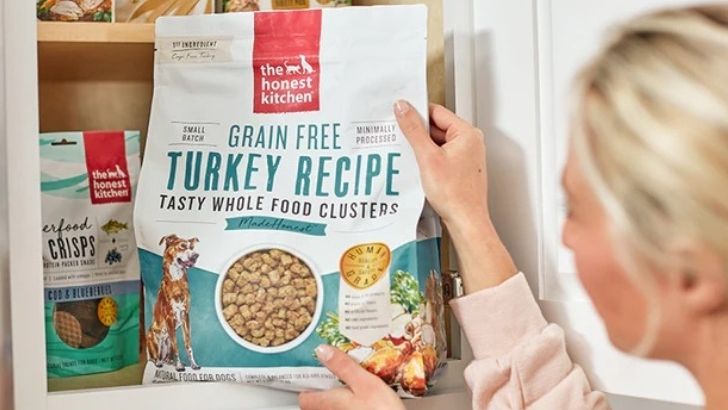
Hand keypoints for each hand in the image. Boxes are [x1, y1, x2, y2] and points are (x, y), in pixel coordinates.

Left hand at [298, 345, 404, 409]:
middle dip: (324, 388)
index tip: (314, 369)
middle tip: (334, 371)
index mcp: (328, 403)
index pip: (304, 398)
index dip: (307, 384)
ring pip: (332, 407)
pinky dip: (351, 403)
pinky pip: (347, 409)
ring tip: (351, 381)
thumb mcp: (365, 382)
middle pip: (317, 403)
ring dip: (339, 395)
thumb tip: (322, 351)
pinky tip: (365, 397)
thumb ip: (343, 367)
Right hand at [394, 101, 488, 228]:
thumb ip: (413, 130)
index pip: (437, 111)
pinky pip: (442, 155)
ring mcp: (467, 156)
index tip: (401, 115)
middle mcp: (470, 142)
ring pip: (438, 143)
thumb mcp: (427, 157)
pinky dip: (430, 159)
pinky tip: (421, 169)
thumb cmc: (454, 194)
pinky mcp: (461, 168)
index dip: (417, 113)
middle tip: (403, 140)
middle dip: (419, 134)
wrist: (465, 220)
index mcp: (467, 133)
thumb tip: (404, 108)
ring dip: (424, 148)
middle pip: (437, 127)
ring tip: (414, 159)